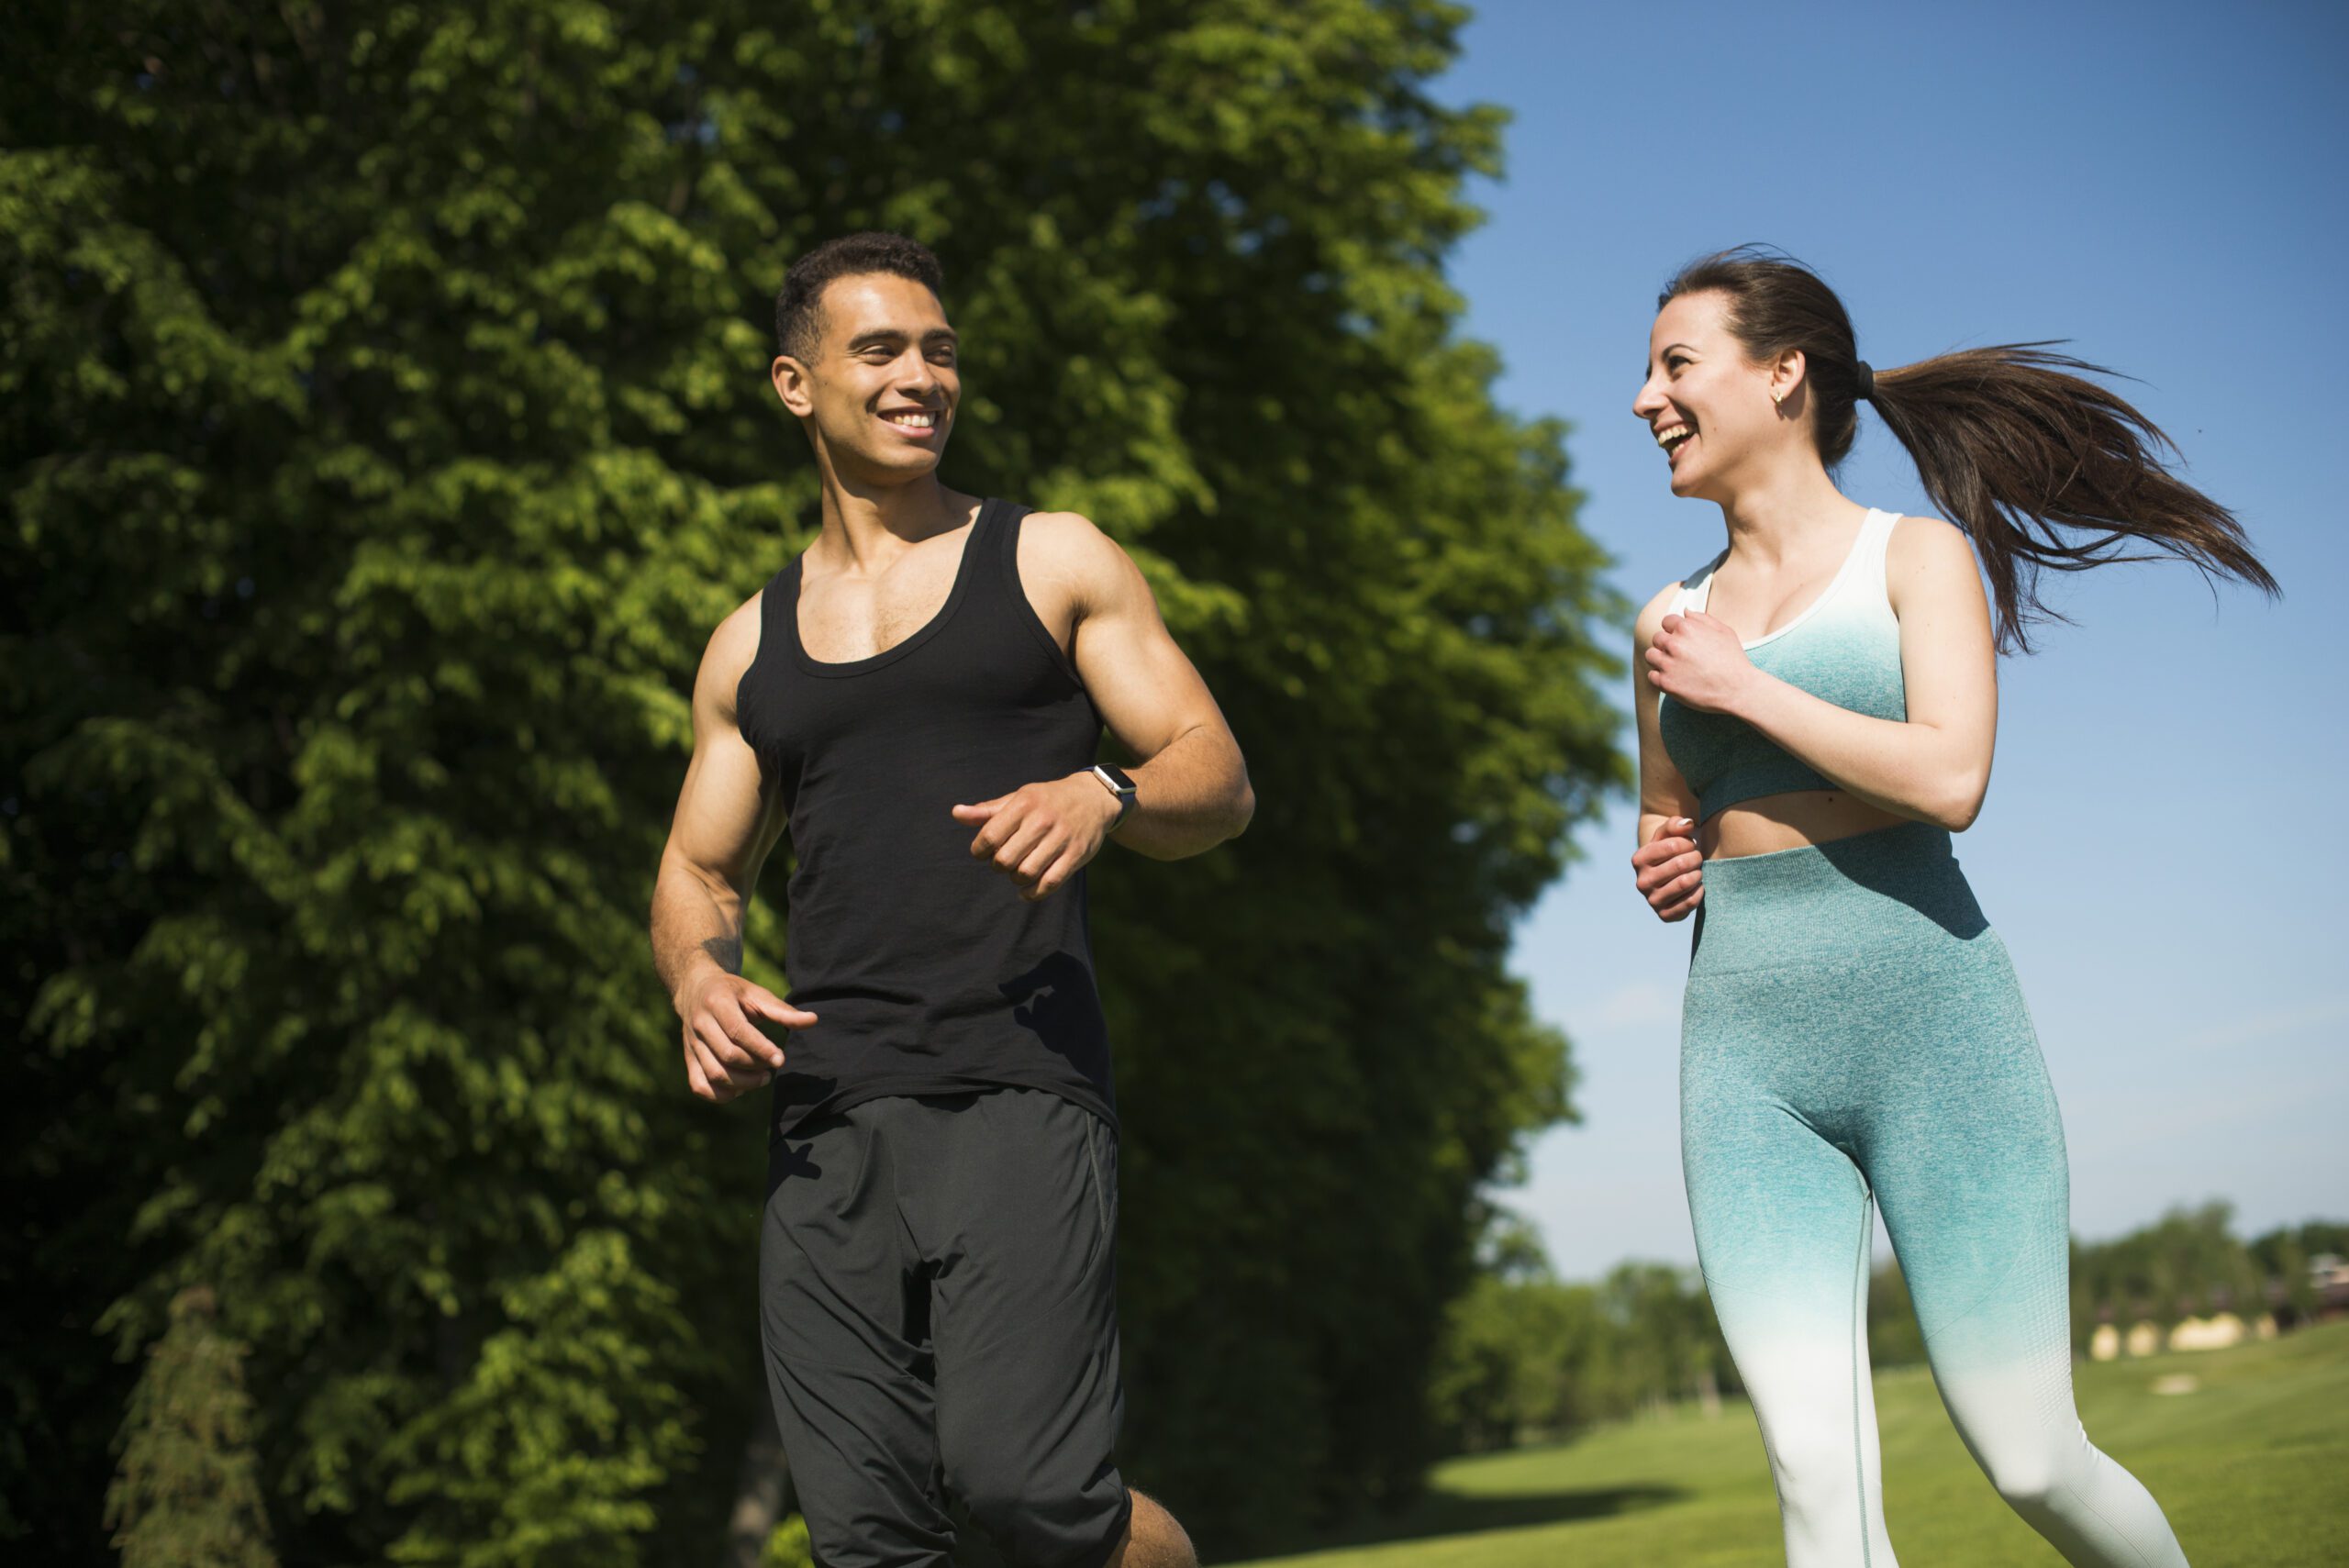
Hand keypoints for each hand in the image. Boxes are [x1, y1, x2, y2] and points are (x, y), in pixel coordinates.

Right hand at [676, 970, 815, 1103]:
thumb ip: (783, 1010)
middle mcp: (700, 1024)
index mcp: (717, 1003)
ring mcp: (691, 1044)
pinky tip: (739, 1089)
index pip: (738, 1032)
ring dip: (742, 1083)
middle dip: (754, 1066)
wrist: (697, 990)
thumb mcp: (757, 995)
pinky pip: (700, 1086)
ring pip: (714, 1074)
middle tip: (772, 1067)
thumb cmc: (734, 993)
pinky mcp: (688, 1059)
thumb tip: (813, 1020)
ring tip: (761, 1078)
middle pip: (727, 1055)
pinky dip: (720, 1095)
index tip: (780, 1060)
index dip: (761, 1049)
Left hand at [952, 773, 1122, 900]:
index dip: (979, 851)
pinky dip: (1033, 893)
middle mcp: (1043, 820)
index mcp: (1024, 803)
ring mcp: (1062, 838)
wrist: (1094, 799)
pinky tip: (1026, 891)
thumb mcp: (1019, 798)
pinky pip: (1049, 883)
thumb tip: (956, 813)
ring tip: (1016, 872)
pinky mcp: (1077, 855)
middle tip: (1001, 862)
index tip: (982, 852)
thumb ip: (987, 811)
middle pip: (1005, 859)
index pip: (990, 836)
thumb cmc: (1047, 800)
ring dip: (1015, 879)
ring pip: (1026, 873)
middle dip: (997, 866)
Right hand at [1632, 817, 1703, 922]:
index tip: (1690, 844)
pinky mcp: (1665, 915)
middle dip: (1695, 858)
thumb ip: (1675, 824)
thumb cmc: (1671, 852)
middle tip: (1697, 858)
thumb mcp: (1669, 835)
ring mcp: (1652, 900)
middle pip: (1680, 864)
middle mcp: (1641, 882)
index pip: (1672, 846)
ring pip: (1685, 883)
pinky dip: (1699, 892)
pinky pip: (1690, 902)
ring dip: (1698, 874)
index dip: (1688, 843)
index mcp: (1639, 860)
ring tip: (1697, 871)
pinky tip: (1698, 886)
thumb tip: (1687, 825)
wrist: (1668, 879)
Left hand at [1644, 611, 1754, 714]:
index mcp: (1687, 628)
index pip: (1667, 621)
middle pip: (1657, 638)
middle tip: (1681, 655)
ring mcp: (1668, 664)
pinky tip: (1675, 679)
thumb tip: (1685, 611)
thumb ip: (1702, 618)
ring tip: (1675, 666)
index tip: (1682, 639)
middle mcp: (1674, 644)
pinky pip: (1652, 676)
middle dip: (1667, 644)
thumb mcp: (1724, 632)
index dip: (1674, 630)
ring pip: (1651, 656)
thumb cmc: (1734, 659)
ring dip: (1660, 659)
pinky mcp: (1666, 683)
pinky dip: (1660, 678)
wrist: (1738, 689)